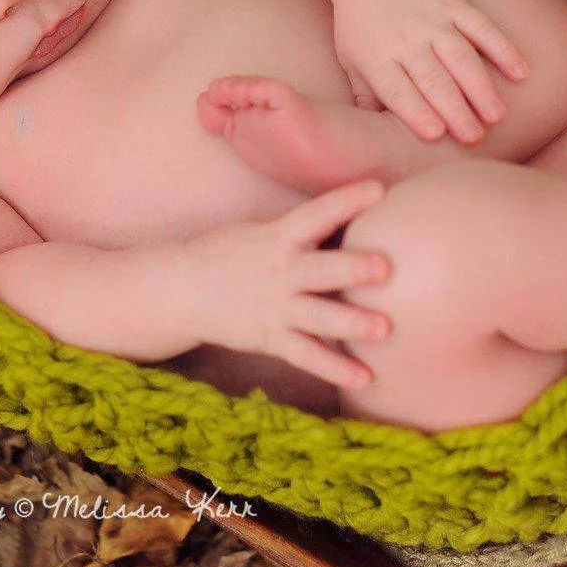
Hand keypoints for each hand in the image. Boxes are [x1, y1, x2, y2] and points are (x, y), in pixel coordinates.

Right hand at [184, 180, 393, 389]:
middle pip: (320, 270)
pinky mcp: (271, 337)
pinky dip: (334, 369)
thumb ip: (301, 229)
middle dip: (351, 269)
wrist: (182, 290)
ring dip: (350, 323)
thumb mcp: (261, 231)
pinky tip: (365, 378)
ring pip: (318, 317)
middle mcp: (281, 271)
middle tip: (384, 268)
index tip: (377, 188)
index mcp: (280, 236)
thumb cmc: (229, 253)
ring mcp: (277, 307)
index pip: (316, 213)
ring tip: (384, 330)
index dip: (346, 200)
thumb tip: (349, 215)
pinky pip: (307, 356)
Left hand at [330, 0, 528, 143]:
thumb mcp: (350, 58)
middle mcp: (405, 38)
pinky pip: (481, 27)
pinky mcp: (454, 4)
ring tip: (496, 115)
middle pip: (432, 78)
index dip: (416, 111)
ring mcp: (432, 19)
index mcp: (376, 56)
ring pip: (460, 56)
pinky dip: (502, 48)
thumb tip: (375, 135)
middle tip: (473, 138)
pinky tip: (520, 72)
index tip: (435, 134)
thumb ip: (365, 95)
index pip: (397, 89)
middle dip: (454, 109)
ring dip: (479, 86)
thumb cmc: (360, 23)